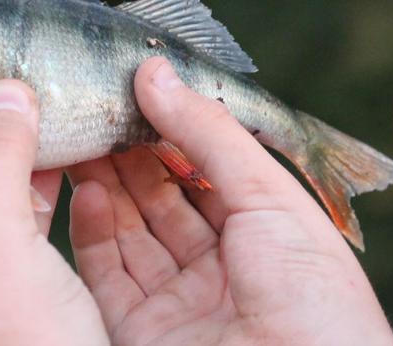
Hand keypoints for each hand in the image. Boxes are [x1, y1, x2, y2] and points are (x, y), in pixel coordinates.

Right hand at [67, 58, 392, 345]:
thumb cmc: (314, 303)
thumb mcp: (270, 200)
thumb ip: (209, 134)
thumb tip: (154, 73)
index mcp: (265, 232)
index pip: (206, 169)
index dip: (169, 129)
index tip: (131, 88)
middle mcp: (220, 266)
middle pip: (161, 199)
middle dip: (127, 152)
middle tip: (93, 107)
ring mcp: (180, 302)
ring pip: (129, 232)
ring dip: (102, 184)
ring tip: (78, 135)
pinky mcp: (141, 333)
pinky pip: (107, 276)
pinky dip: (91, 232)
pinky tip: (84, 190)